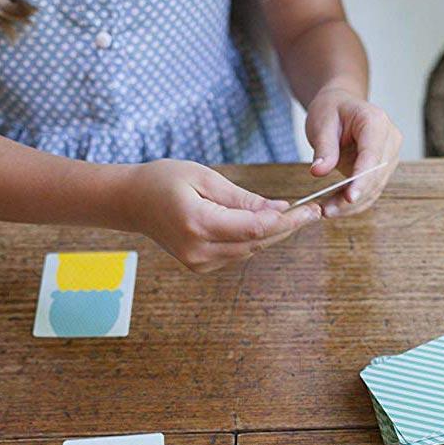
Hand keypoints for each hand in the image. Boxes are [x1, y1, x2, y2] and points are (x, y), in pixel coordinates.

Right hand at [123, 159, 320, 272]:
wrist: (130, 202)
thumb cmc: (164, 180)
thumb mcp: (205, 178)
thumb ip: (242, 198)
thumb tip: (279, 208)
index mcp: (198, 224)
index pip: (255, 228)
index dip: (287, 221)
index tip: (310, 210)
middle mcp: (199, 250)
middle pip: (257, 243)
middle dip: (287, 227)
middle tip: (313, 211)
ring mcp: (199, 263)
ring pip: (251, 250)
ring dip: (274, 234)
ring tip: (297, 214)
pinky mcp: (201, 266)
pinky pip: (238, 253)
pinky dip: (254, 239)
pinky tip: (267, 223)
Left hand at [305, 86, 401, 217]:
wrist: (340, 105)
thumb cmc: (331, 109)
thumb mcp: (321, 123)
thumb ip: (323, 148)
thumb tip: (319, 172)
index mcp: (375, 122)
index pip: (372, 156)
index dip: (362, 179)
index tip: (349, 197)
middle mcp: (390, 139)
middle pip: (375, 176)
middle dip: (352, 197)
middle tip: (326, 211)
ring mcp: (390, 155)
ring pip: (374, 188)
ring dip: (351, 205)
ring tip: (327, 212)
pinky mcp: (383, 169)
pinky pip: (371, 190)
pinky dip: (354, 202)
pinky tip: (336, 208)